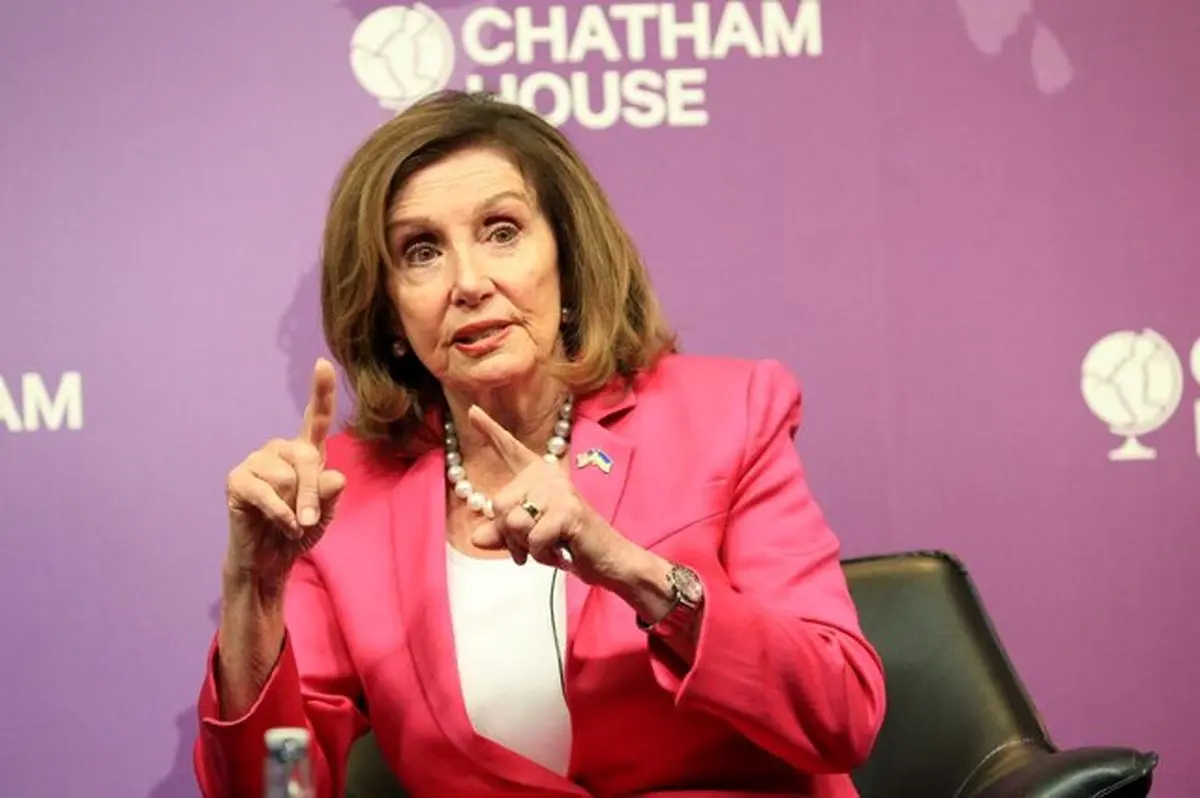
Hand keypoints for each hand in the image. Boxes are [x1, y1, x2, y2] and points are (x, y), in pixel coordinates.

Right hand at [223, 359, 346, 587]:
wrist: (269, 560)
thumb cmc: (299, 531)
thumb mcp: (325, 513)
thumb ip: (330, 494)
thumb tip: (335, 477)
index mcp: (304, 452)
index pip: (315, 419)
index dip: (321, 391)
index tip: (322, 364)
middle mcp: (280, 450)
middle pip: (308, 458)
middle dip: (313, 493)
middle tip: (310, 521)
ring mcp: (256, 462)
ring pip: (287, 476)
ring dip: (295, 508)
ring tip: (289, 522)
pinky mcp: (237, 479)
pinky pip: (267, 493)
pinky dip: (281, 515)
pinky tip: (283, 527)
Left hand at [467, 405, 641, 587]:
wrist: (605, 557)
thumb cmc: (565, 542)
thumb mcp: (526, 538)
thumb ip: (501, 534)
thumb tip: (476, 538)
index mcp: (537, 475)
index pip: (510, 449)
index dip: (490, 429)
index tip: (472, 410)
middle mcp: (547, 475)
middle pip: (498, 505)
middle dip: (510, 536)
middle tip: (534, 544)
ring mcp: (559, 490)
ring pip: (513, 523)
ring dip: (526, 547)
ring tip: (550, 546)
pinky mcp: (567, 510)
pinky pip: (533, 538)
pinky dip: (541, 554)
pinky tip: (560, 550)